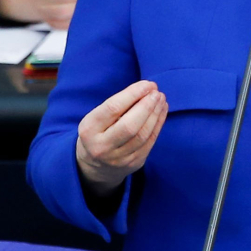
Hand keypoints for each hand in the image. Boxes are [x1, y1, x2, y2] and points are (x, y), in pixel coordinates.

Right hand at [76, 81, 167, 196]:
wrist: (95, 166)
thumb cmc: (99, 132)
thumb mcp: (97, 118)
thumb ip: (117, 105)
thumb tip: (147, 89)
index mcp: (89, 129)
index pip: (113, 108)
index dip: (133, 94)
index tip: (148, 84)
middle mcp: (101, 147)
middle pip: (129, 125)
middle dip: (147, 106)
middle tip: (157, 92)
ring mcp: (118, 159)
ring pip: (142, 135)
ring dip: (155, 114)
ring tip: (161, 99)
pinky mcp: (133, 163)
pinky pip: (150, 142)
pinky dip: (158, 124)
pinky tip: (162, 111)